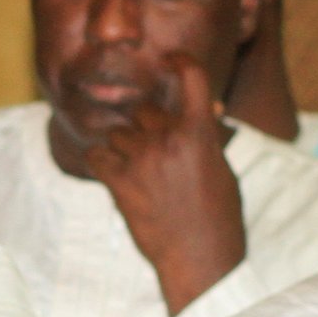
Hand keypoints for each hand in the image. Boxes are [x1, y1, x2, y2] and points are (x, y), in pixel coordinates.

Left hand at [71, 54, 245, 313]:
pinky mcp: (118, 181)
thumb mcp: (221, 168)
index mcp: (200, 131)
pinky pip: (96, 155)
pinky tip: (113, 174)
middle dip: (148, 126)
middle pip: (144, 110)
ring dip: (124, 147)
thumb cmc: (218, 215)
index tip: (170, 59)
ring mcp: (141, 158)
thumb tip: (207, 109)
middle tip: (157, 155)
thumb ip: (206, 136)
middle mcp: (168, 138)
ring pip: (118, 133)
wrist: (199, 257)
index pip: (190, 76)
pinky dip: (101, 162)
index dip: (178, 61)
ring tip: (140, 174)